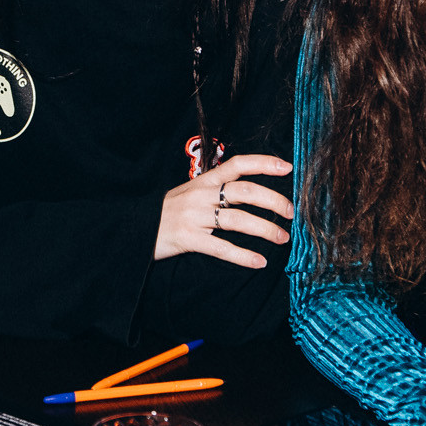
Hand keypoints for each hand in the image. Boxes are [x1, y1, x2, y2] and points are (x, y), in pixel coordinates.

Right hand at [153, 152, 292, 267]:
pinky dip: (242, 256)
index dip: (263, 163)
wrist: (134, 229)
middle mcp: (202, 195)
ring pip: (237, 220)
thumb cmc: (169, 212)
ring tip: (282, 238)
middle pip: (245, 192)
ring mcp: (195, 217)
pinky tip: (259, 262)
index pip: (238, 164)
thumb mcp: (191, 192)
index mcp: (204, 181)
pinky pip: (221, 248)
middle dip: (273, 201)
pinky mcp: (188, 239)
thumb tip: (251, 191)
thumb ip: (216, 189)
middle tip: (291, 213)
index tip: (287, 167)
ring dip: (265, 229)